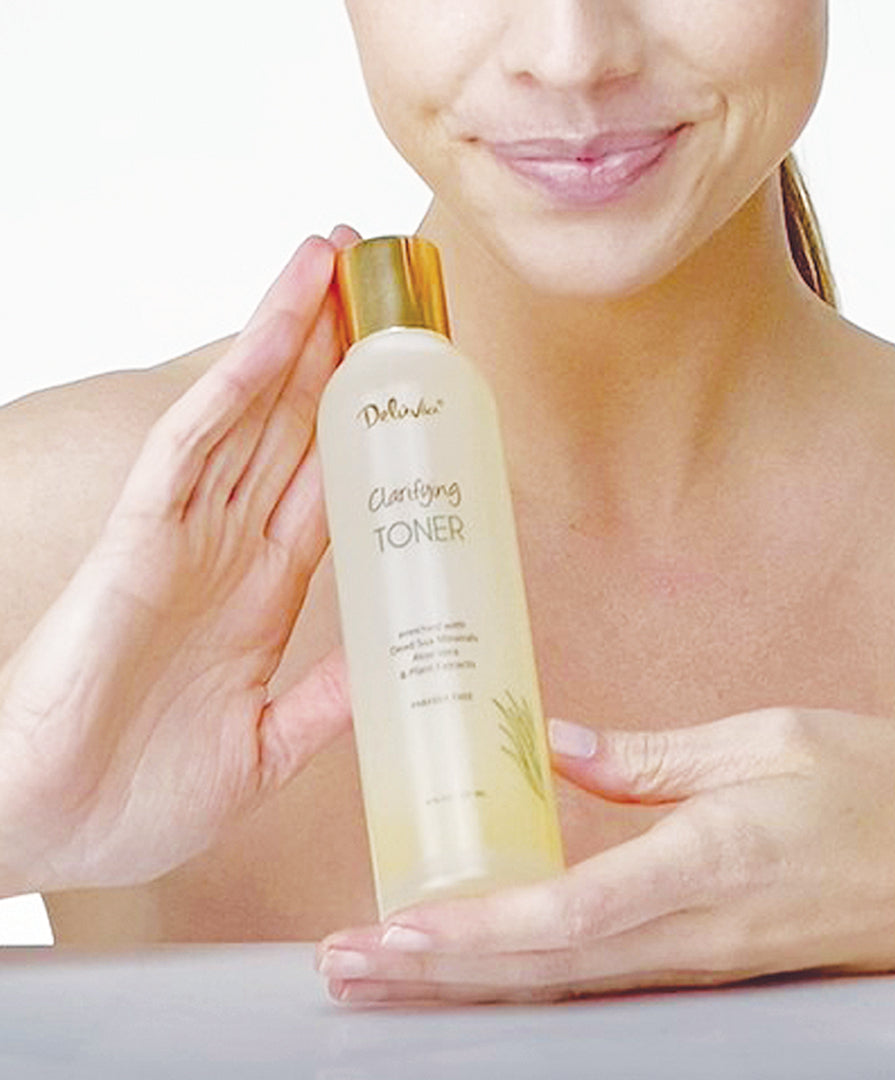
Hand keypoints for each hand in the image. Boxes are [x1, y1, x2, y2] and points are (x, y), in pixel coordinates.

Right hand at [0, 225, 361, 893]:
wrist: (46, 834)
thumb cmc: (141, 797)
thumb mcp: (264, 749)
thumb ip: (325, 702)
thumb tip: (397, 665)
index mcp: (267, 594)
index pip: (331, 485)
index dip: (371, 426)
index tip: (415, 374)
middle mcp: (231, 549)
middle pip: (298, 430)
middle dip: (338, 353)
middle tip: (382, 278)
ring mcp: (184, 536)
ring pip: (249, 414)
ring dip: (294, 336)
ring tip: (336, 261)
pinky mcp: (135, 540)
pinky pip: (189, 446)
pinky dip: (232, 386)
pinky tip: (275, 334)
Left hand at [317, 707, 894, 1004]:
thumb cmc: (880, 790)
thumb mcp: (769, 739)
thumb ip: (654, 754)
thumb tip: (554, 746)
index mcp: (707, 861)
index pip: (571, 911)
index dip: (478, 929)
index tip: (396, 929)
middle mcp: (693, 931)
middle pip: (542, 968)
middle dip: (435, 973)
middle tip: (344, 966)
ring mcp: (700, 961)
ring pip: (561, 987)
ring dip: (464, 984)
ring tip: (381, 976)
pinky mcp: (708, 964)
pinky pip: (598, 979)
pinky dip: (522, 977)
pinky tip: (476, 964)